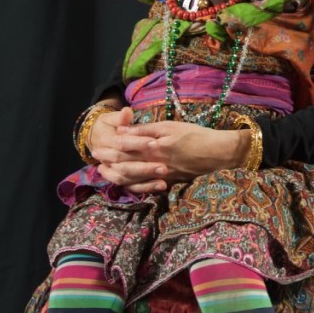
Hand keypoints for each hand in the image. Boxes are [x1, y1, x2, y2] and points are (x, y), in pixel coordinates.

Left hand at [90, 111, 250, 191]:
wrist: (218, 154)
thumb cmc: (195, 135)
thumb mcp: (170, 126)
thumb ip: (145, 130)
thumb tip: (123, 129)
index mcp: (152, 147)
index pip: (124, 148)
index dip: (109, 147)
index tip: (96, 147)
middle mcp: (153, 164)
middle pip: (125, 164)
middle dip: (108, 162)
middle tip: (95, 159)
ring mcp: (160, 175)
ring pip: (132, 178)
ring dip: (116, 174)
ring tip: (104, 172)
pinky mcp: (169, 181)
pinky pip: (145, 186)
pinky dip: (133, 185)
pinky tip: (127, 183)